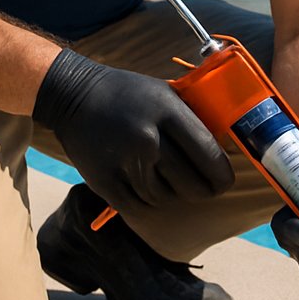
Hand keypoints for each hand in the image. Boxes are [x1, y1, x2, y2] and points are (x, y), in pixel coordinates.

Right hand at [32, 49, 234, 214]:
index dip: (222, 176)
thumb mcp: (165, 94)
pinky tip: (143, 183)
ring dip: (170, 192)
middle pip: (191, 184)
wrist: (74, 95)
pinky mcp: (105, 181)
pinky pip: (139, 205)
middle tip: (202, 188)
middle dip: (201, 190)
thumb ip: (193, 119)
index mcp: (167, 111)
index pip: (208, 155)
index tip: (224, 181)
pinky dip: (146, 199)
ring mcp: (125, 161)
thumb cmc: (128, 94)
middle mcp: (148, 138)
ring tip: (163, 176)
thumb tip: (224, 150)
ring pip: (165, 197)